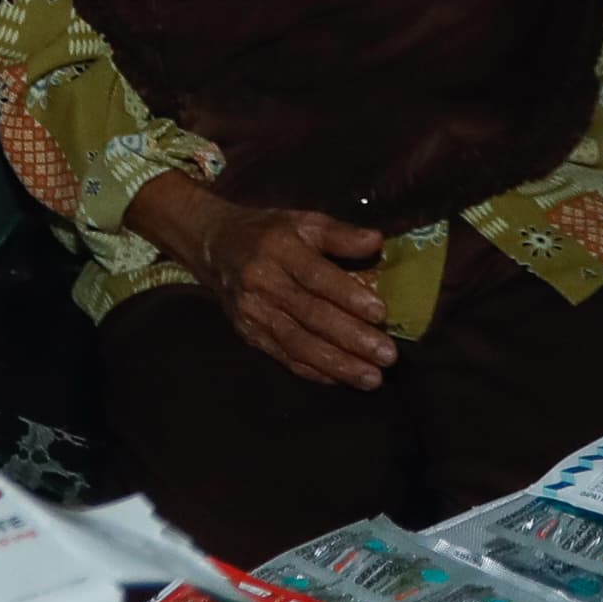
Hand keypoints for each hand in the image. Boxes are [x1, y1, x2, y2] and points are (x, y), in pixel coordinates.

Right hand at [140, 177, 394, 388]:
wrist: (215, 248)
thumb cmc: (270, 233)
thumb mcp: (303, 222)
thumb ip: (340, 234)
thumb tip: (377, 243)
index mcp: (279, 249)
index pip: (315, 275)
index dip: (348, 295)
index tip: (381, 313)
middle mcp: (263, 282)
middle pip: (310, 315)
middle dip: (351, 338)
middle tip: (387, 355)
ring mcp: (253, 313)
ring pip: (298, 343)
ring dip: (337, 364)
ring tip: (372, 378)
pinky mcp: (249, 335)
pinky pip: (284, 357)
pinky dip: (314, 371)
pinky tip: (341, 379)